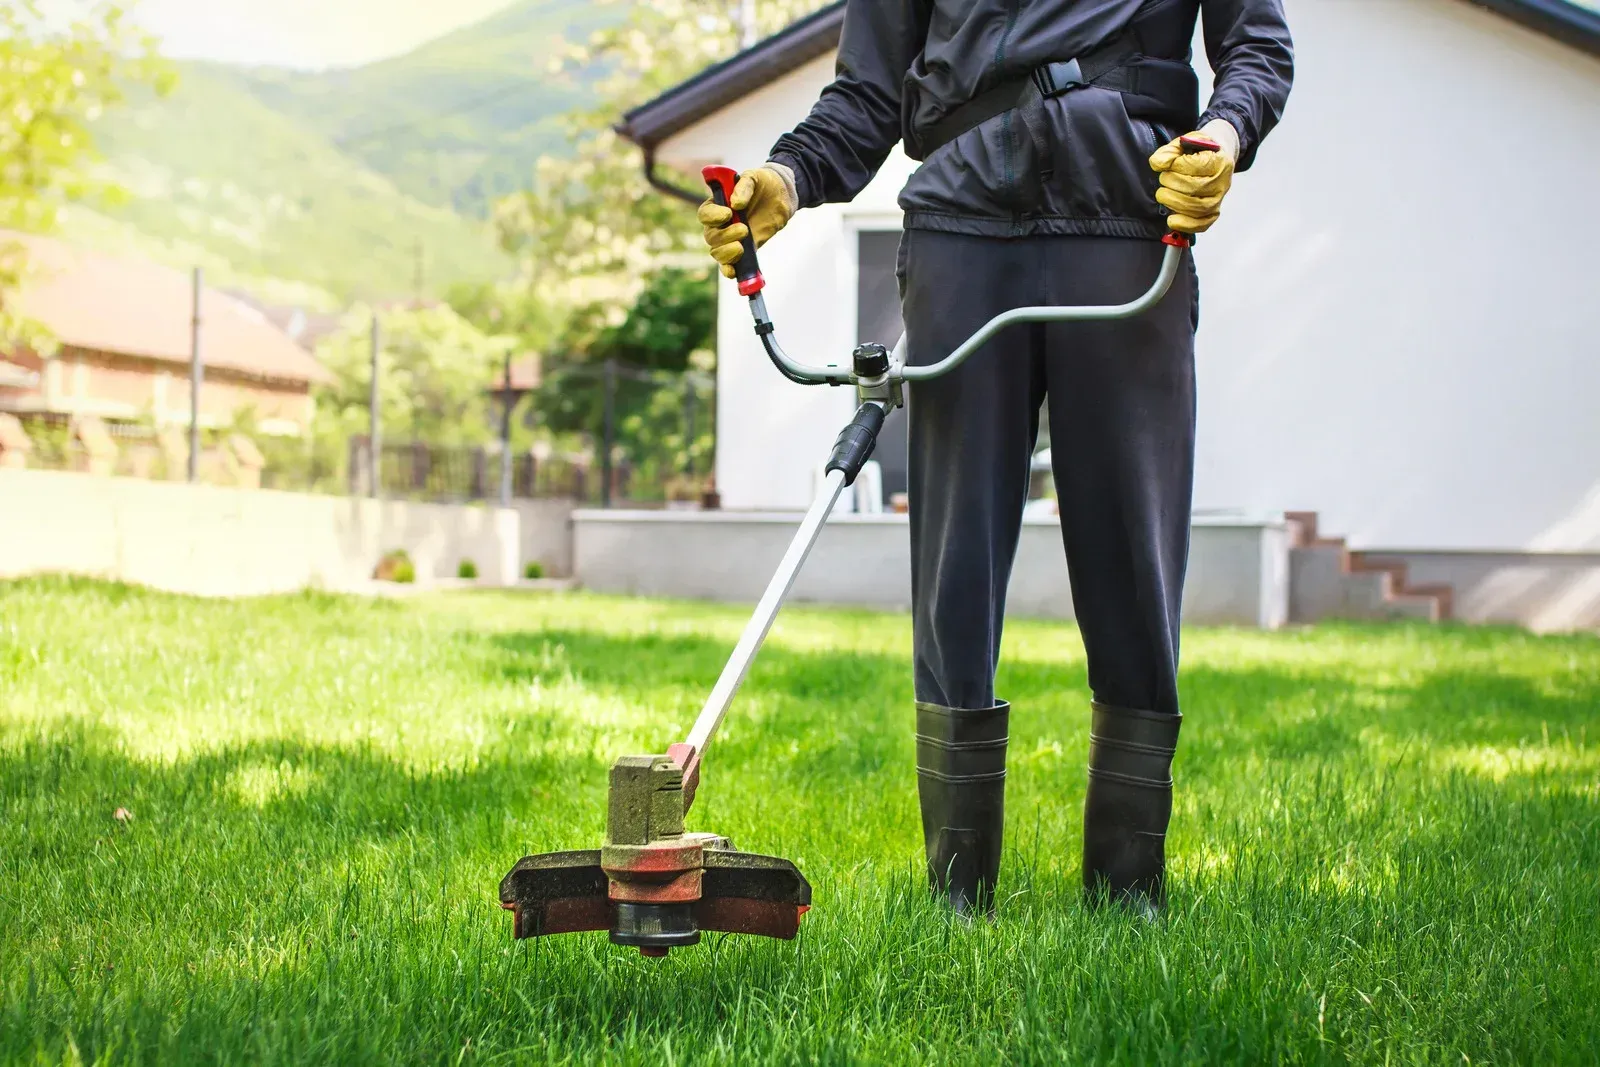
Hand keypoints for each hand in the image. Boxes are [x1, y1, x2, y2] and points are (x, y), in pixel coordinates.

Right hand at [697, 163, 796, 277]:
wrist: (781, 196)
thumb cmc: (763, 183)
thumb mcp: (754, 177)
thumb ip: (744, 187)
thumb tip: (735, 204)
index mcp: (717, 204)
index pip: (705, 214)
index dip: (713, 216)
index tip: (728, 213)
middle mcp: (720, 223)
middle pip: (710, 236)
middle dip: (725, 236)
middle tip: (744, 229)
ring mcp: (730, 238)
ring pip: (717, 252)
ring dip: (727, 253)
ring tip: (742, 246)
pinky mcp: (743, 249)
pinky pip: (729, 264)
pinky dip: (728, 270)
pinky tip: (733, 272)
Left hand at [1148, 119, 1240, 233]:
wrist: (1216, 157)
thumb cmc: (1198, 151)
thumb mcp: (1184, 143)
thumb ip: (1169, 151)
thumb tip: (1157, 163)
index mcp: (1219, 161)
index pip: (1194, 166)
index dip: (1175, 166)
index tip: (1167, 164)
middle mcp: (1222, 182)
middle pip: (1193, 188)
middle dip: (1170, 183)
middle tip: (1164, 179)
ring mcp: (1218, 199)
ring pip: (1196, 208)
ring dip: (1172, 202)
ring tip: (1164, 194)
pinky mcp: (1213, 213)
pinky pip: (1201, 224)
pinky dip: (1184, 224)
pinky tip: (1172, 219)